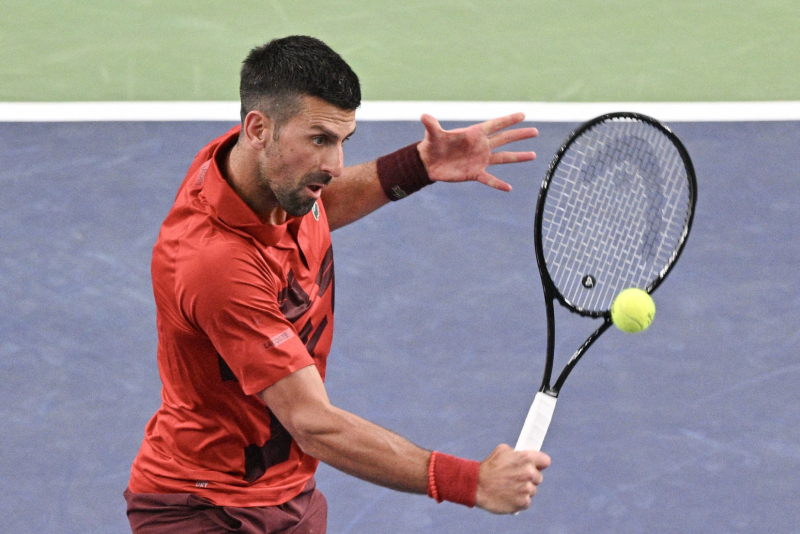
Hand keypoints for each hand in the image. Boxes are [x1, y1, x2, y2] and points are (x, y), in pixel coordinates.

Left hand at [416, 113, 537, 191]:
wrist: (428, 162)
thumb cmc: (432, 145)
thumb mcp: (432, 134)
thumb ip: (432, 125)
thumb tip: (424, 116)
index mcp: (474, 133)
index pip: (494, 125)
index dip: (508, 120)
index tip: (523, 114)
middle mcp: (480, 145)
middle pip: (504, 139)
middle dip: (519, 135)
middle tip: (535, 131)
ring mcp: (480, 159)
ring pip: (503, 158)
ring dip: (518, 157)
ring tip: (533, 155)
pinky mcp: (475, 173)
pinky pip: (489, 179)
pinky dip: (498, 184)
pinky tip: (508, 188)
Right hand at [474, 444, 550, 513]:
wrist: (477, 485)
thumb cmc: (488, 467)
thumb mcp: (502, 451)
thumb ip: (517, 453)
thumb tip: (523, 455)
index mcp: (526, 458)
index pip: (545, 461)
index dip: (539, 464)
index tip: (536, 466)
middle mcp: (529, 473)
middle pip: (538, 477)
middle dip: (529, 478)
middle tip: (516, 478)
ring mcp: (527, 489)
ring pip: (532, 490)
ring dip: (523, 490)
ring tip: (509, 487)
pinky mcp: (523, 503)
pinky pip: (526, 502)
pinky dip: (519, 500)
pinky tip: (508, 496)